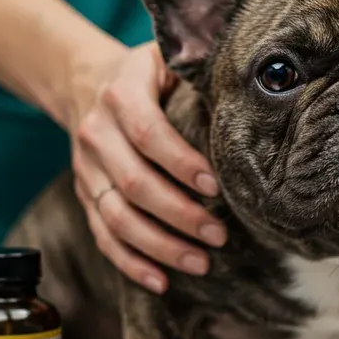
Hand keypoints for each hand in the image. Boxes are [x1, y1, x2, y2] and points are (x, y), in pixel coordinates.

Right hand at [68, 42, 225, 293]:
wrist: (86, 83)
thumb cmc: (148, 74)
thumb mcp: (168, 56)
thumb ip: (197, 65)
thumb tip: (252, 83)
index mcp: (120, 93)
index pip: (148, 133)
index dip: (181, 162)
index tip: (215, 187)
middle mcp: (97, 133)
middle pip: (133, 183)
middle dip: (179, 214)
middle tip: (219, 235)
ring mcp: (87, 169)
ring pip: (117, 217)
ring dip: (160, 246)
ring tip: (200, 264)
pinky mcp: (86, 196)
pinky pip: (103, 236)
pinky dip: (130, 263)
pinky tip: (161, 282)